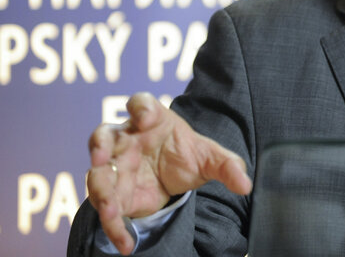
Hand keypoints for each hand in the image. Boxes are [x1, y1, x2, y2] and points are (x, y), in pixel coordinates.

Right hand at [86, 92, 252, 254]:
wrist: (177, 175)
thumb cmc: (187, 155)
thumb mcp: (211, 158)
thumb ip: (228, 166)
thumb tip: (245, 185)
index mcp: (152, 119)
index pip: (141, 104)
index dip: (141, 108)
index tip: (146, 118)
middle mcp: (127, 139)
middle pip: (104, 137)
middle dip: (99, 146)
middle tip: (100, 156)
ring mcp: (116, 166)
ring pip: (97, 174)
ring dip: (100, 190)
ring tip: (110, 209)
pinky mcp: (115, 194)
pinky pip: (108, 209)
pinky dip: (114, 228)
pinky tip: (126, 244)